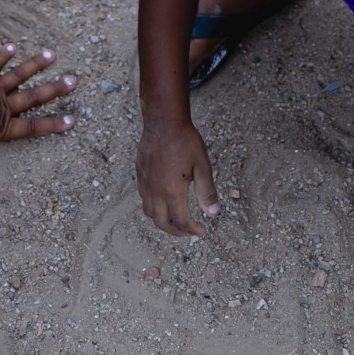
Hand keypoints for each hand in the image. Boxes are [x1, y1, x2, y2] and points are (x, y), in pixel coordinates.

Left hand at [0, 43, 75, 150]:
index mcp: (0, 125)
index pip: (31, 128)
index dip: (51, 126)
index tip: (71, 121)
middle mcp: (3, 106)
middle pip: (33, 97)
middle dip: (54, 90)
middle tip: (73, 80)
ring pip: (20, 76)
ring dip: (36, 65)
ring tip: (52, 55)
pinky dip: (3, 55)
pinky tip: (12, 46)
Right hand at [135, 120, 220, 235]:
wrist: (163, 122)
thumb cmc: (185, 141)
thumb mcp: (202, 166)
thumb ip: (207, 192)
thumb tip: (213, 214)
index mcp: (172, 191)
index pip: (181, 221)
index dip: (192, 230)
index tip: (202, 231)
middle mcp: (155, 191)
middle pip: (162, 223)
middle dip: (177, 232)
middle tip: (189, 231)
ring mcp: (145, 184)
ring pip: (150, 213)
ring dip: (163, 221)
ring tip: (176, 219)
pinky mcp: (140, 177)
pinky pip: (144, 200)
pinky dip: (154, 208)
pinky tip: (164, 201)